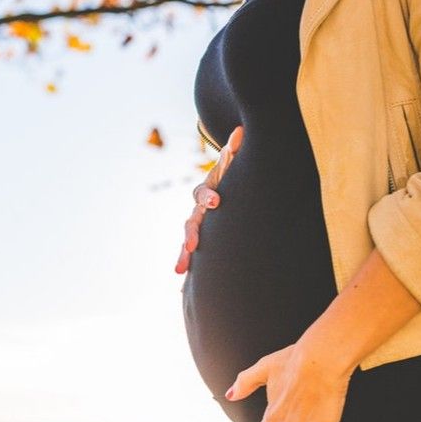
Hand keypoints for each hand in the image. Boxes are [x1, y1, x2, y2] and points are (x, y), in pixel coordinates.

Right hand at [174, 125, 243, 273]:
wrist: (222, 191)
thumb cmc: (231, 179)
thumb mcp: (234, 165)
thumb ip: (235, 152)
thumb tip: (240, 130)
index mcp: (207, 192)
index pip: (204, 193)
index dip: (209, 196)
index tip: (217, 202)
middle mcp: (198, 211)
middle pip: (191, 222)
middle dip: (191, 234)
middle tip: (192, 246)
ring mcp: (197, 228)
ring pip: (188, 242)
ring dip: (183, 256)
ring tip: (179, 271)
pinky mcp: (200, 243)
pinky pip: (193, 257)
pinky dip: (189, 270)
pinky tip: (182, 291)